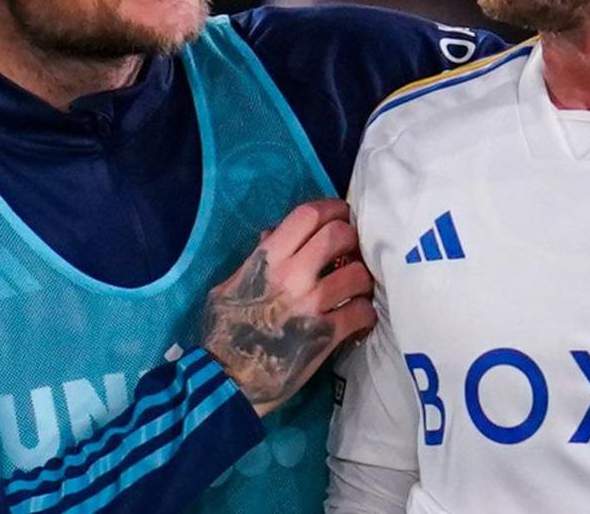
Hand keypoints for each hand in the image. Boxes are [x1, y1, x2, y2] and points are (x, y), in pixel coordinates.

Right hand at [201, 199, 375, 416]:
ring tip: (357, 286)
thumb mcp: (230, 286)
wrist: (226, 381)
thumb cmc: (224, 332)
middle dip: (351, 238)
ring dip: (362, 278)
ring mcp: (311, 304)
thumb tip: (275, 232)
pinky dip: (366, 312)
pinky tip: (359, 316)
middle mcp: (292, 275)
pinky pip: (362, 311)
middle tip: (352, 250)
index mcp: (267, 259)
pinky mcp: (326, 334)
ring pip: (357, 273)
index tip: (340, 213)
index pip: (307, 215)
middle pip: (339, 235)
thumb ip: (257, 259)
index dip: (330, 208)